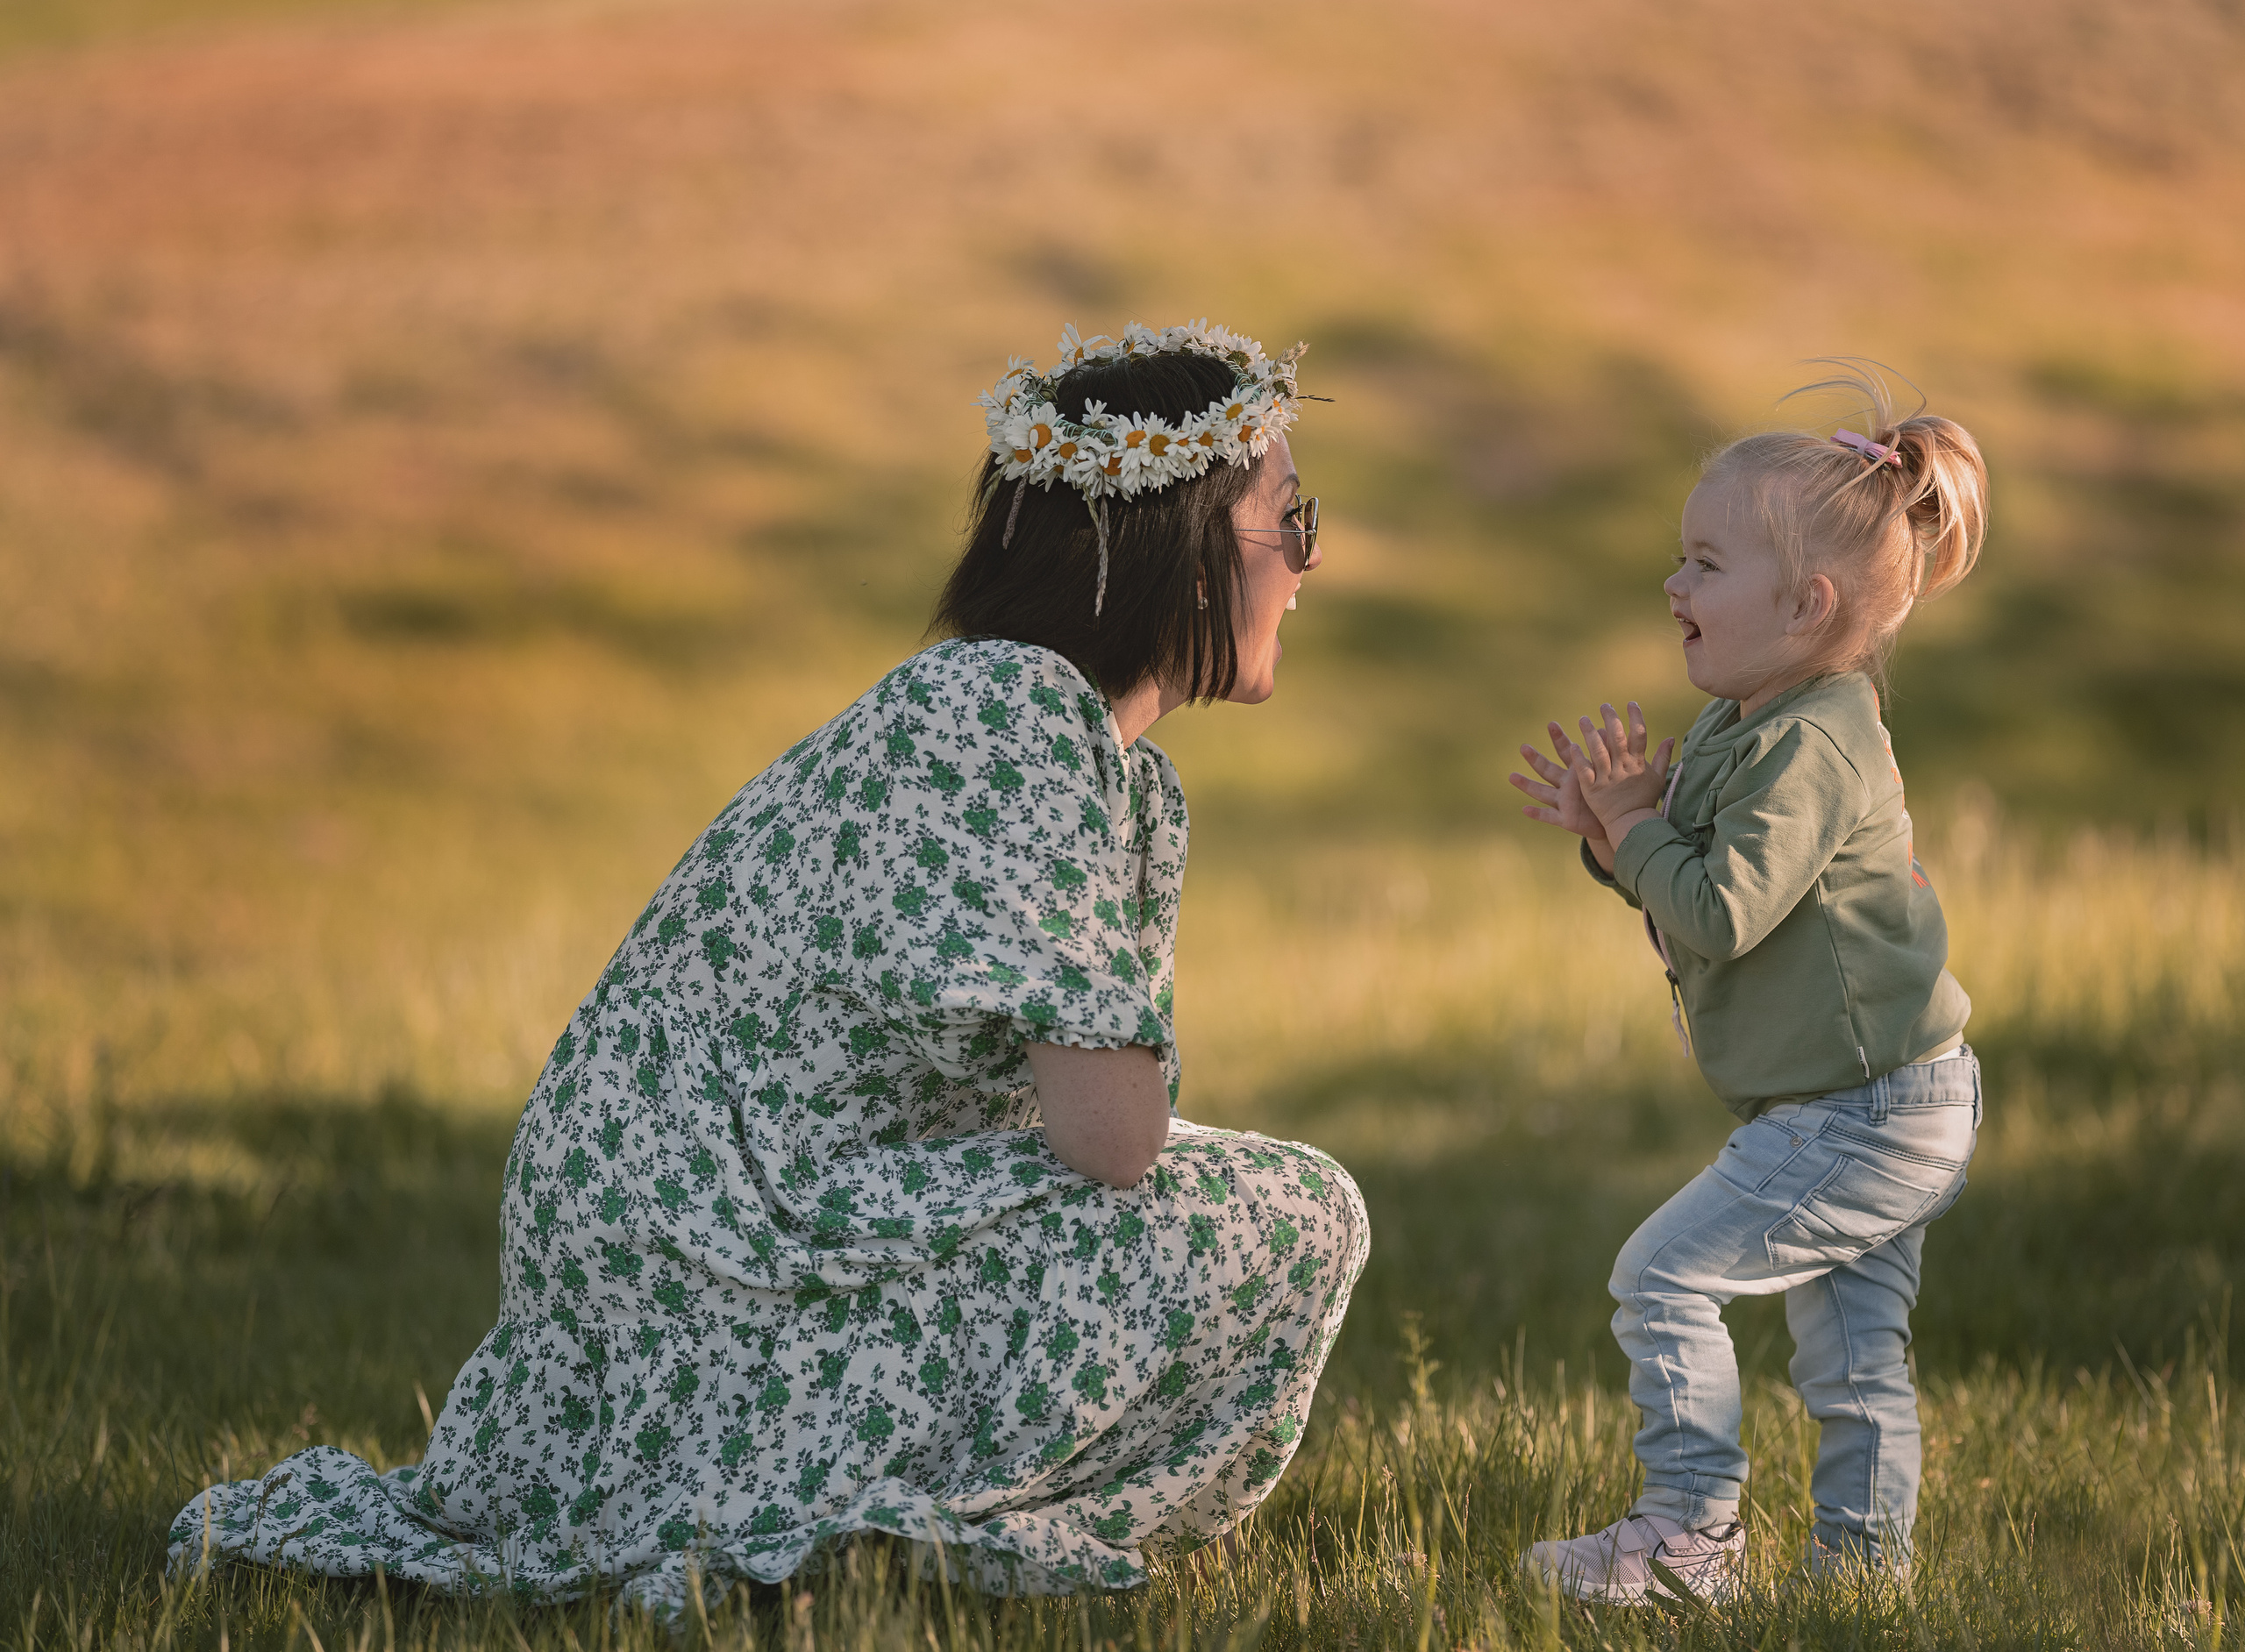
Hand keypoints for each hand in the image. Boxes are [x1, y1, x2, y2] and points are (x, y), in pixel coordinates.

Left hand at [1025, 1042, 1170, 1187]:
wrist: (1093, 1063)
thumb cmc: (1072, 1113)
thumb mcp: (1069, 1153)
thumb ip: (1090, 1162)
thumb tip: (1098, 1154)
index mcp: (1126, 1172)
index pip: (1117, 1175)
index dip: (1101, 1160)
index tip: (1087, 1142)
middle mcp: (1150, 1152)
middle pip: (1134, 1152)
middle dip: (1118, 1140)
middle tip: (1096, 1119)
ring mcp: (1160, 1122)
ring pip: (1143, 1129)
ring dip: (1128, 1118)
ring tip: (1105, 1099)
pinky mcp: (1163, 1095)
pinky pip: (1148, 1107)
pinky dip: (1135, 1099)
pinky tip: (1117, 1086)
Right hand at [1510, 721, 1608, 843]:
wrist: (1618, 820)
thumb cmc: (1614, 794)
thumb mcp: (1610, 771)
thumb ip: (1605, 753)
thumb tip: (1604, 729)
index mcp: (1577, 771)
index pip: (1565, 751)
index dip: (1559, 738)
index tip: (1551, 724)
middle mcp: (1566, 785)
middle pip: (1547, 770)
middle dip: (1535, 759)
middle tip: (1523, 747)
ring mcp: (1564, 802)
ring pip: (1541, 792)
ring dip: (1527, 785)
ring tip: (1512, 776)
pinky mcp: (1566, 820)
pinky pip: (1548, 816)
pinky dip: (1537, 813)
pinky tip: (1524, 809)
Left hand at [1571, 701, 1674, 839]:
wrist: (1632, 825)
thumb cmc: (1644, 800)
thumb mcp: (1657, 778)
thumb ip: (1663, 757)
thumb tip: (1671, 738)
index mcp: (1638, 764)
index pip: (1639, 735)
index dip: (1636, 717)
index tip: (1631, 703)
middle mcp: (1623, 769)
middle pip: (1616, 739)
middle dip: (1611, 719)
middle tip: (1604, 706)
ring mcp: (1607, 779)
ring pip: (1598, 752)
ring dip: (1591, 734)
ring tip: (1584, 720)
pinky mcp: (1593, 790)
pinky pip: (1585, 771)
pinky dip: (1580, 759)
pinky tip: (1573, 746)